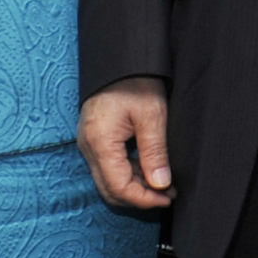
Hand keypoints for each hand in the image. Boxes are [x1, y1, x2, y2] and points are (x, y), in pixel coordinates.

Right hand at [81, 78, 174, 211]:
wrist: (120, 58)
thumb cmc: (135, 81)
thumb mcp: (152, 115)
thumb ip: (154, 152)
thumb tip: (160, 184)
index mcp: (100, 143)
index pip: (119, 188)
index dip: (144, 199)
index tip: (168, 198)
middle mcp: (89, 147)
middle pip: (110, 190)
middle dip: (139, 197)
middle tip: (168, 194)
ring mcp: (89, 143)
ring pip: (109, 180)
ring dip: (135, 186)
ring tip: (164, 183)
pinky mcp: (95, 138)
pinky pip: (109, 166)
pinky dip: (129, 173)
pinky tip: (150, 168)